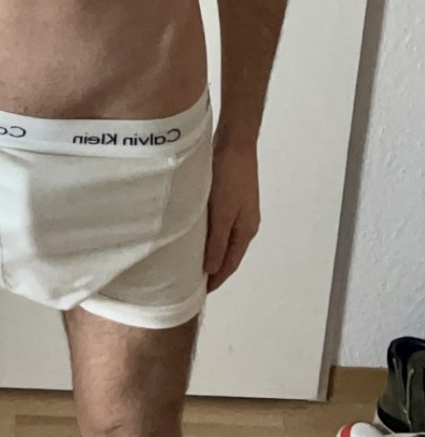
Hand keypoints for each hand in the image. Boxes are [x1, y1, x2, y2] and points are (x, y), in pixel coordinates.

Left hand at [203, 134, 259, 291]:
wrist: (234, 143)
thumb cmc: (230, 177)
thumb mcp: (222, 213)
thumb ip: (217, 241)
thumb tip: (213, 269)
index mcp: (246, 230)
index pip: (230, 263)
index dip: (216, 279)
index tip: (199, 293)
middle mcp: (244, 224)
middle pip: (227, 254)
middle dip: (212, 270)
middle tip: (191, 283)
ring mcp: (237, 211)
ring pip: (221, 240)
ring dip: (208, 253)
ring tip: (189, 264)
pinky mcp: (227, 199)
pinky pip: (217, 226)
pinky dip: (207, 237)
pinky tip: (192, 237)